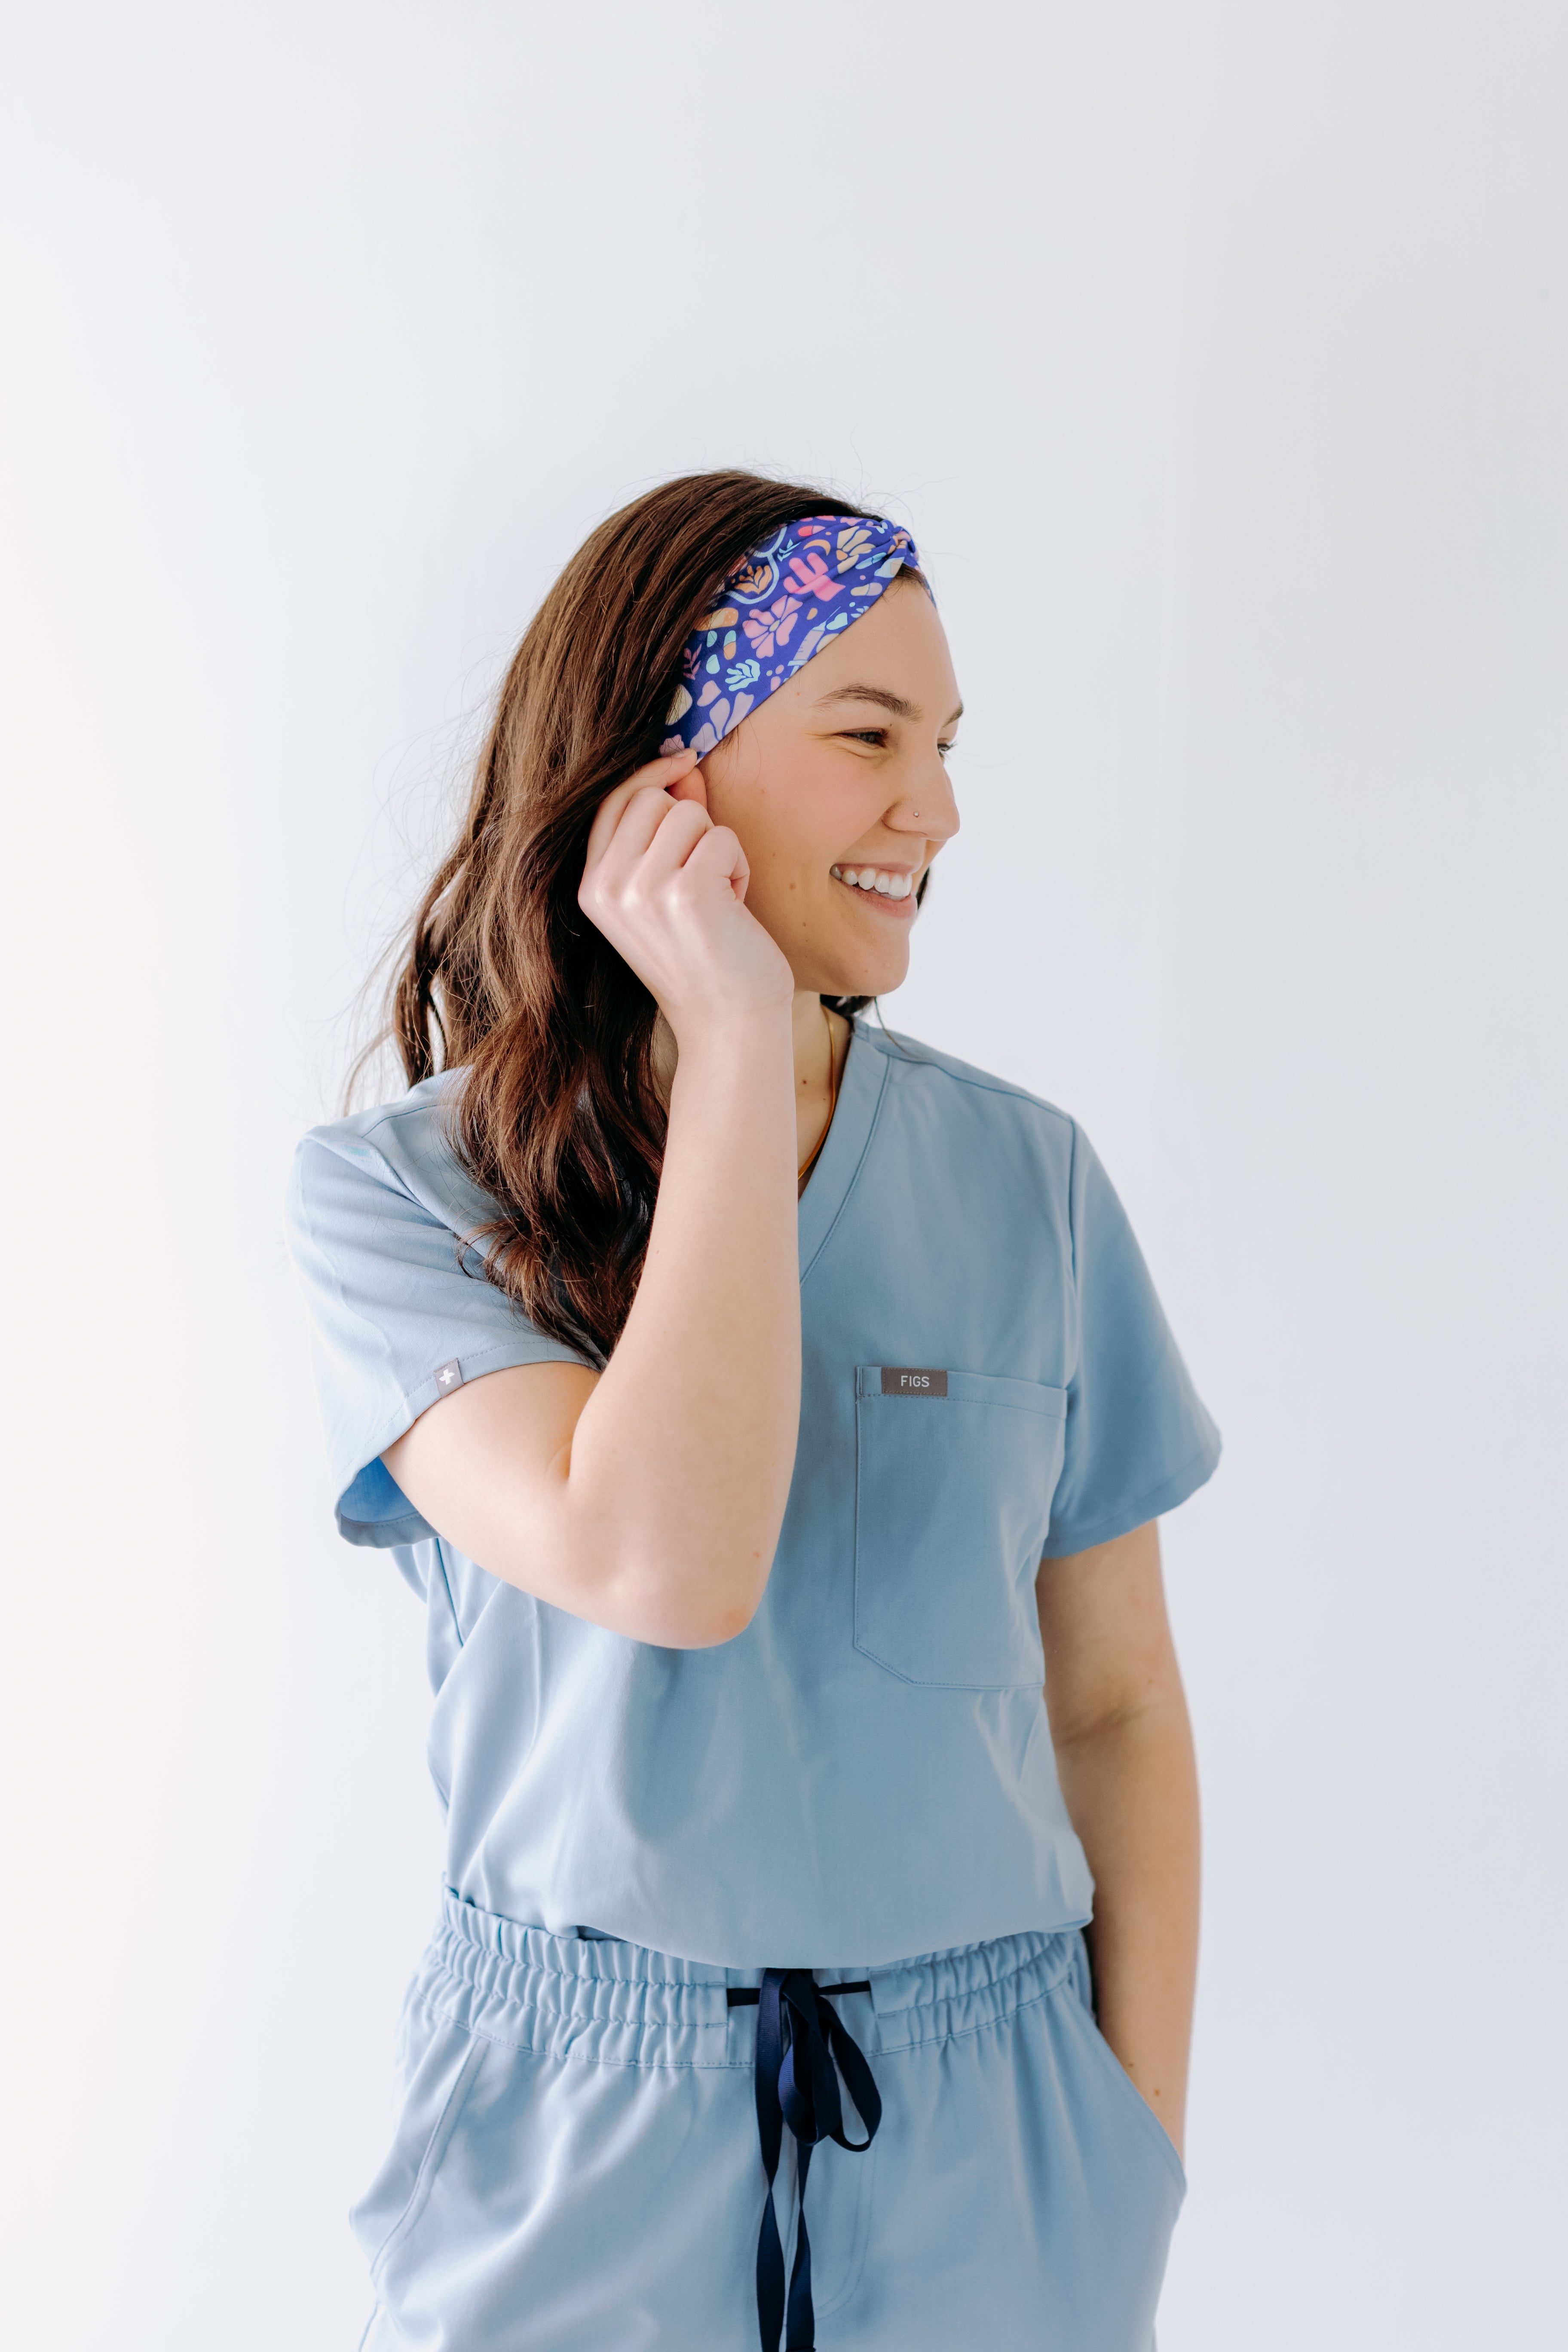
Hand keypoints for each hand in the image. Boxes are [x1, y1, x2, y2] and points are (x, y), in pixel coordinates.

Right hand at [578, 751, 794, 1040]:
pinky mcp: (686, 893)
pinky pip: (722, 837)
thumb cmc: (705, 958)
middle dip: (692, 824)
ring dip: (718, 848)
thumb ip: (667, 827)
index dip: (649, 775)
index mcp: (591, 888)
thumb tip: (682, 764)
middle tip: (704, 879)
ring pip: (689, 812)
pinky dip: (738, 866)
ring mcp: (643, 891)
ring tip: (718, 898)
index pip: (611, 801)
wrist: (729, 1024)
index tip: (682, 762)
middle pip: (651, 798)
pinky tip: (734, 908)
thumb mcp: (668, 890)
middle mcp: (607, 888)